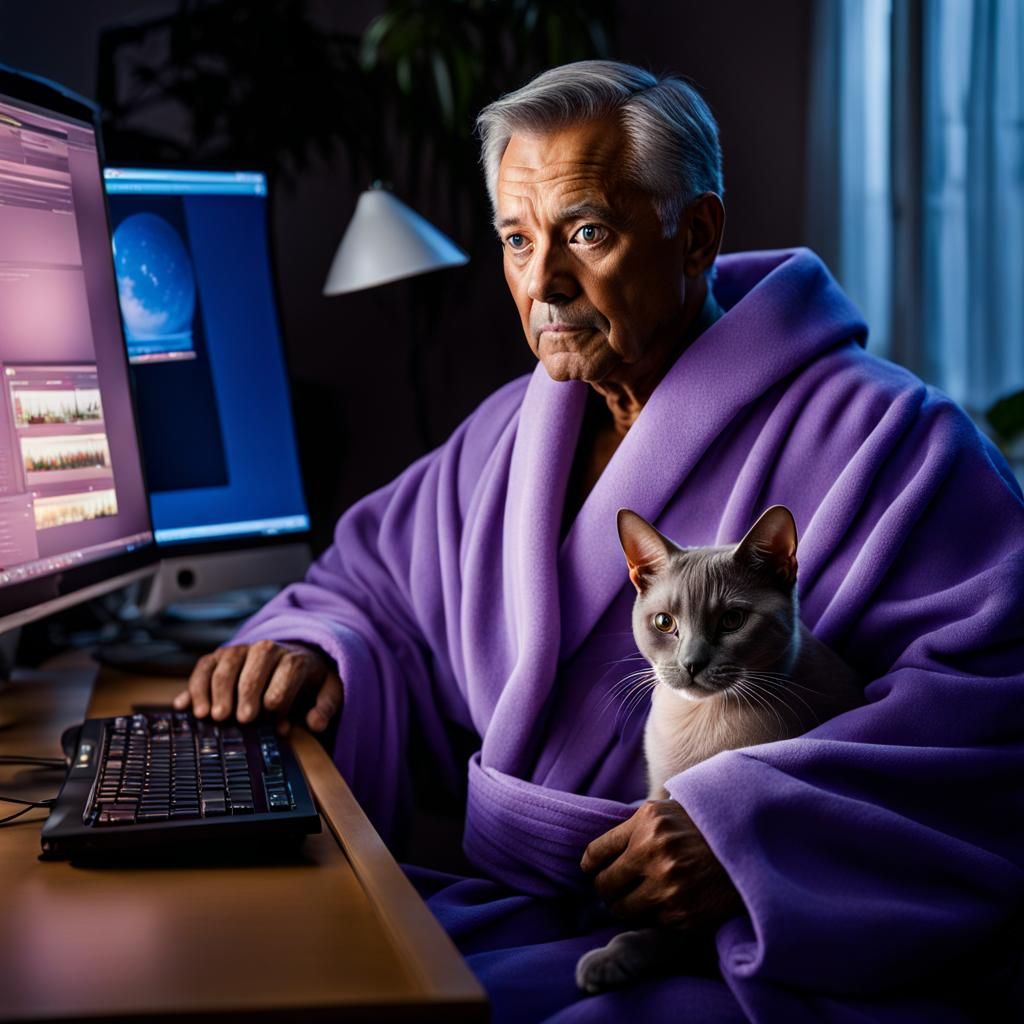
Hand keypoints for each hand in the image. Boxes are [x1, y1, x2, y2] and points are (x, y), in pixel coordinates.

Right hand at [173, 640, 342, 733]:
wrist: (287, 657)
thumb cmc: (306, 681)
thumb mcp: (327, 690)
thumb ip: (326, 705)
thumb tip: (315, 723)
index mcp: (295, 658)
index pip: (289, 670)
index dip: (280, 694)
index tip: (273, 720)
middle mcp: (266, 650)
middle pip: (255, 666)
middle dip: (246, 692)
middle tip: (238, 719)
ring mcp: (240, 651)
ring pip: (226, 664)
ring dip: (216, 690)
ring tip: (211, 717)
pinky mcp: (218, 657)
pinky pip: (203, 667)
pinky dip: (193, 686)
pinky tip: (186, 708)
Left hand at [581, 799, 740, 929]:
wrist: (751, 848)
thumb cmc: (705, 828)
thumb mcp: (668, 812)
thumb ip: (636, 827)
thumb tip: (601, 853)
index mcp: (646, 823)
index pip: (597, 852)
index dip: (591, 864)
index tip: (592, 869)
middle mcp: (653, 854)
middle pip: (605, 885)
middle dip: (606, 888)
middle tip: (613, 888)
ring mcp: (667, 887)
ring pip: (623, 910)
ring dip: (626, 906)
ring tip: (636, 898)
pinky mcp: (682, 915)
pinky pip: (651, 922)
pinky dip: (654, 915)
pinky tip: (665, 903)